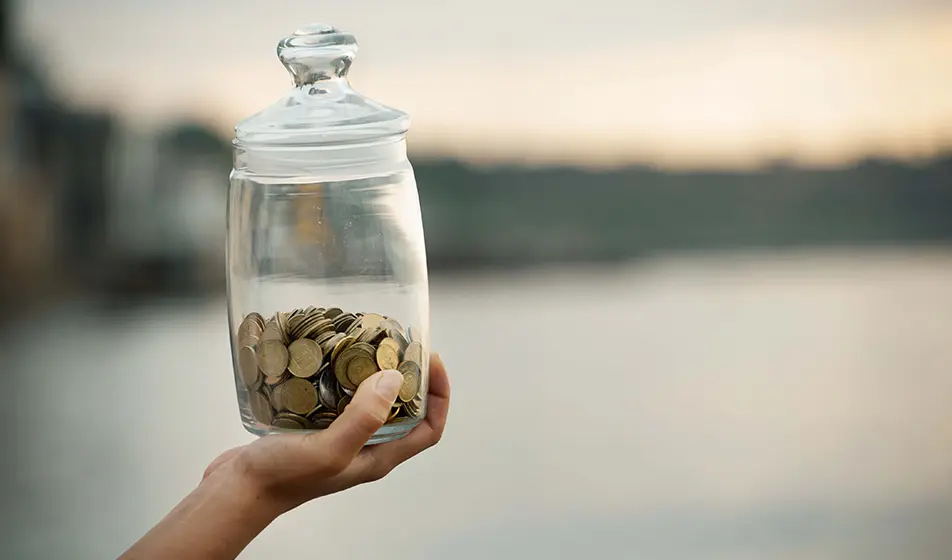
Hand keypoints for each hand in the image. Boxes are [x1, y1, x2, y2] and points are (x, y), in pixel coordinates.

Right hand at [203, 352, 450, 512]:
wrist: (235, 491)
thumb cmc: (282, 478)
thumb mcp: (330, 449)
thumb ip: (364, 418)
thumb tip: (395, 380)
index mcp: (378, 457)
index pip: (429, 428)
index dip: (439, 394)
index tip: (431, 360)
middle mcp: (365, 448)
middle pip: (403, 409)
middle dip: (407, 376)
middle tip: (397, 342)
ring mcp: (339, 437)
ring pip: (369, 399)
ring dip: (372, 372)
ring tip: (365, 341)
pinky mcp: (315, 426)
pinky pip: (338, 396)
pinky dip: (340, 375)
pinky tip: (329, 356)